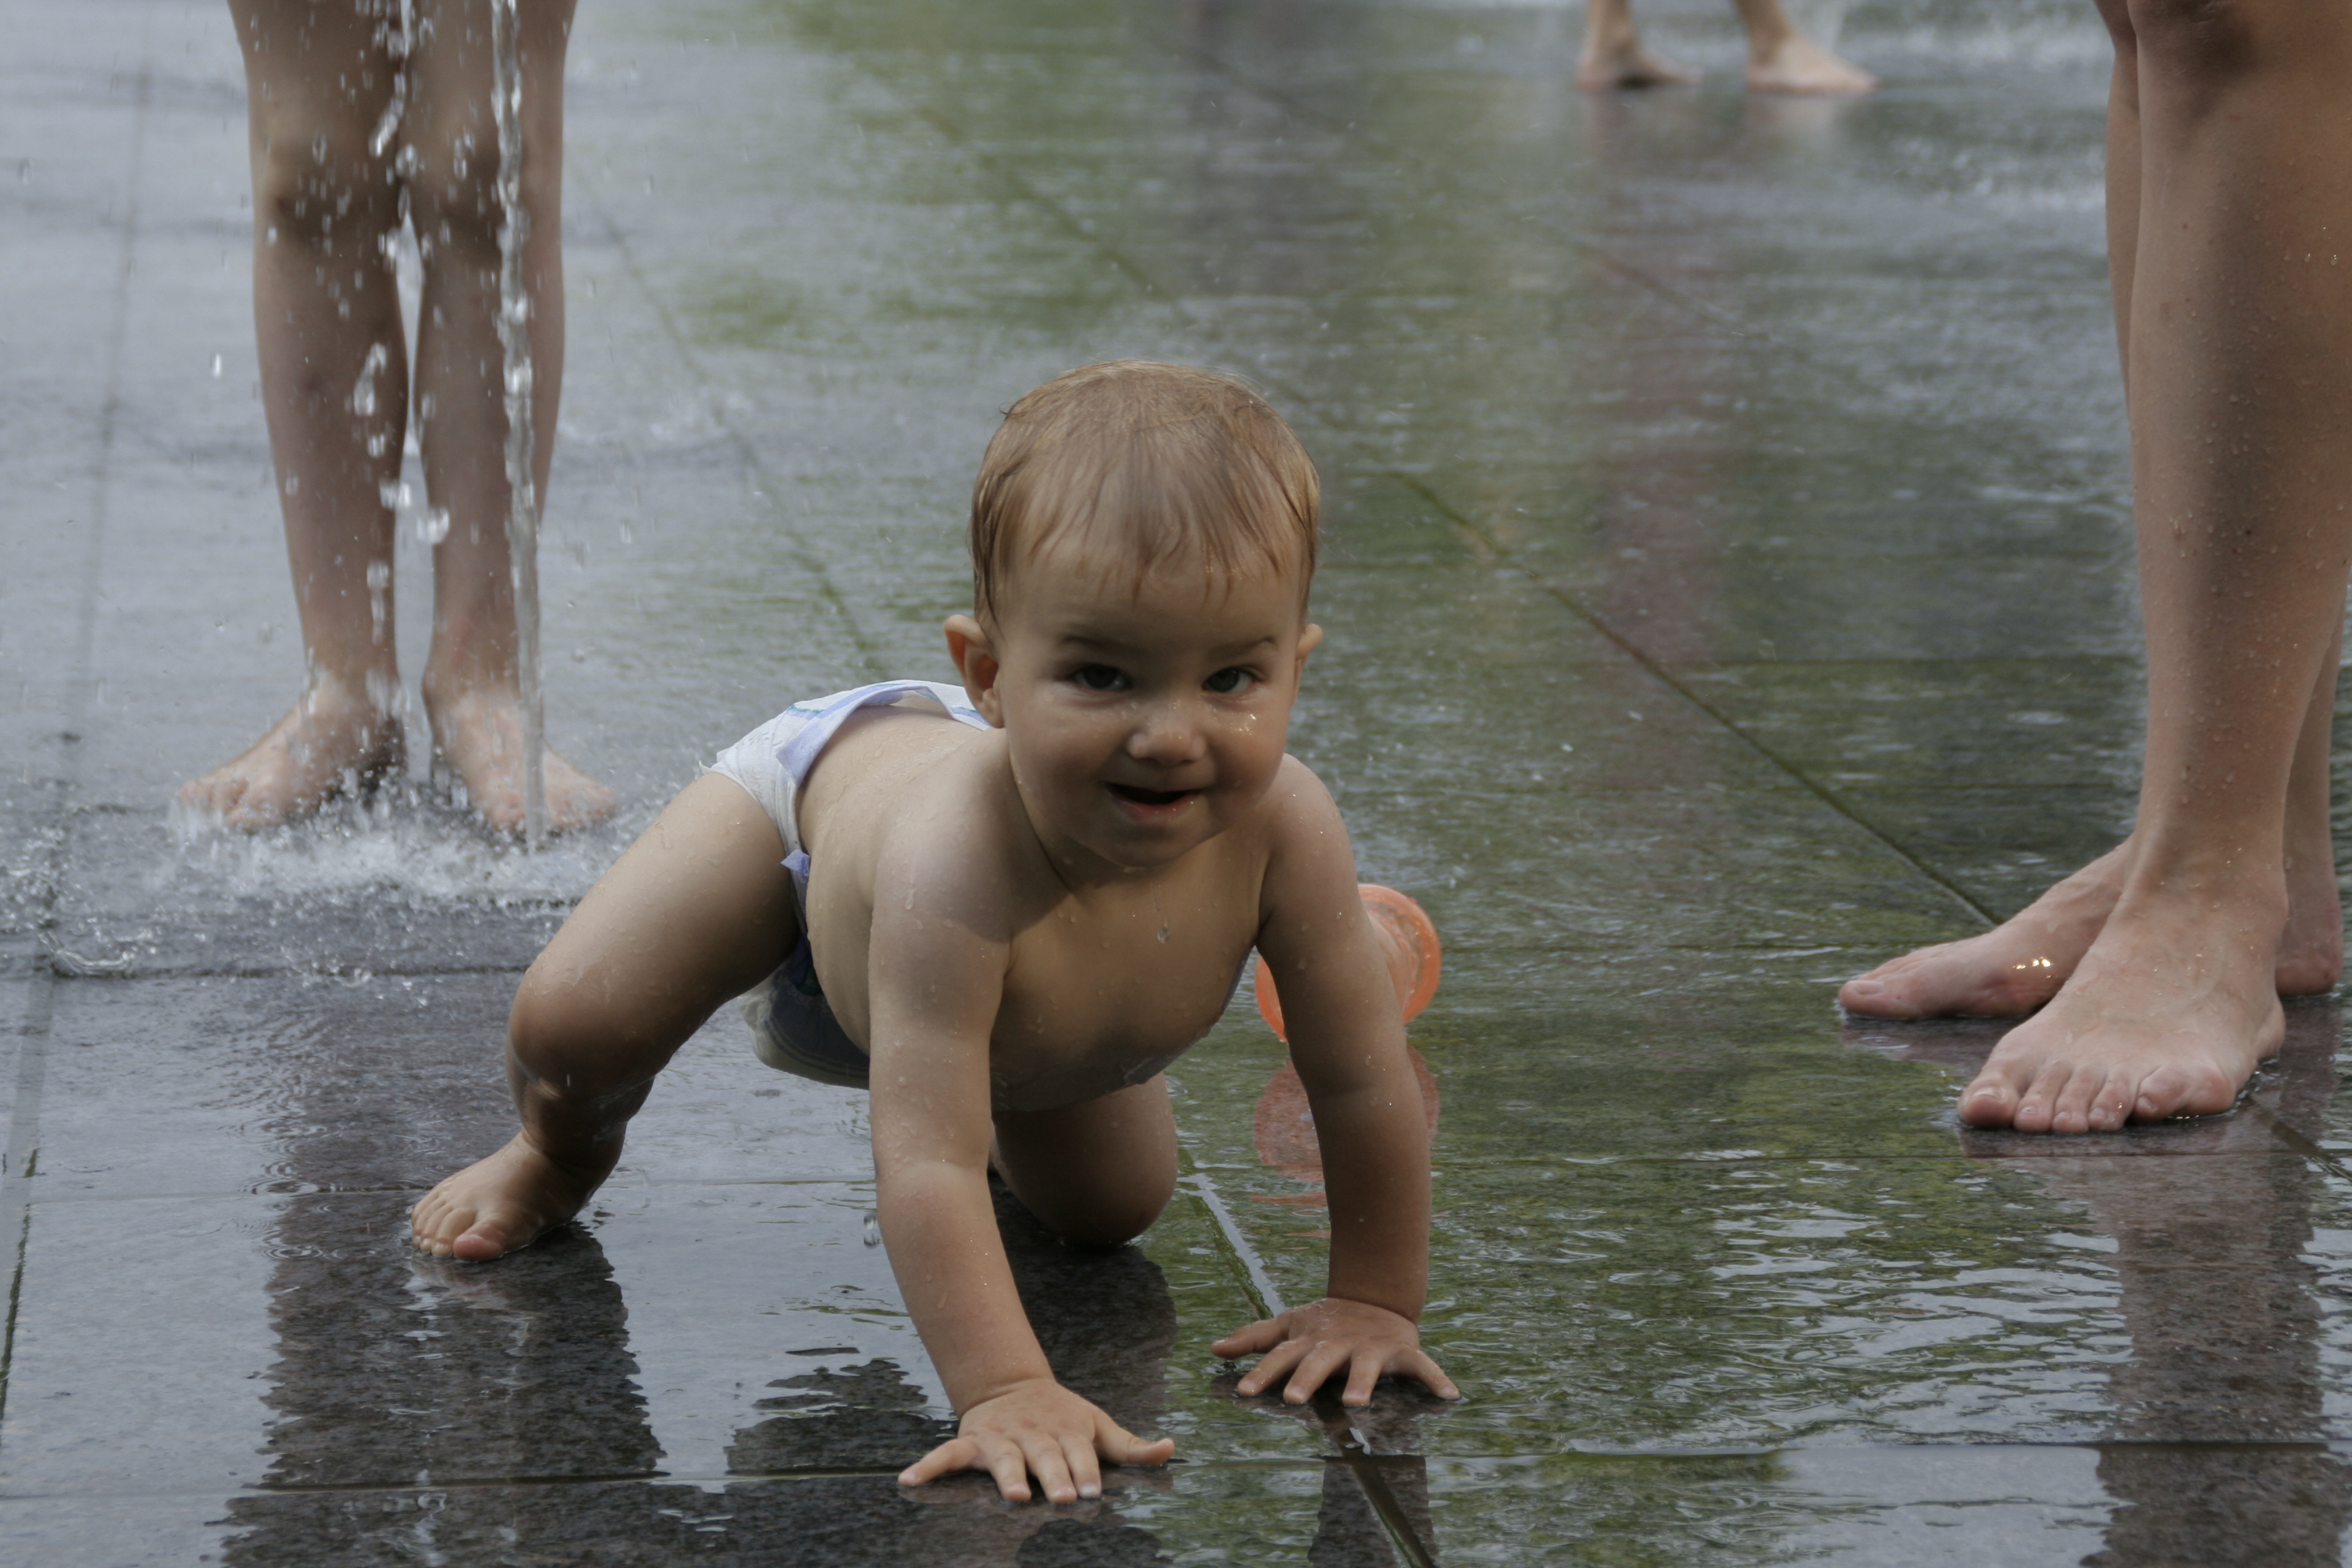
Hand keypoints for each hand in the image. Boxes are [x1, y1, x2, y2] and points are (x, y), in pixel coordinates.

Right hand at [897, 1378, 1174, 1502]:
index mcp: (1067, 1431)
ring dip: (1007, 1475)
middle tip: (1061, 1496)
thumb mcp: (1099, 1425)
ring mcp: (1002, 1438)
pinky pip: (946, 1455)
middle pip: (1045, 1457)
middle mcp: (1035, 1435)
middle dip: (1053, 1475)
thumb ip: (1132, 1445)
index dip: (1085, 1470)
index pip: (1079, 1454)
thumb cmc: (1064, 1416)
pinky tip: (909, 1482)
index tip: (1091, 1489)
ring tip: (1012, 1495)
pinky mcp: (972, 1442)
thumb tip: (1171, 1448)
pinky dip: (927, 1467)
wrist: (1013, 1385)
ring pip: (1004, 1458)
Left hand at [1213, 1297, 1460, 1405]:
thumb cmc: (1325, 1323)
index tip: (1245, 1392)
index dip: (1263, 1373)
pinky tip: (1449, 1395)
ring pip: (1365, 1365)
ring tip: (1357, 1402)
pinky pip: (1422, 1366)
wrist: (1375, 1297)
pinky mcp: (1402, 1351)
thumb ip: (1254, 1339)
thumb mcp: (1289, 1326)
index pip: (1281, 1357)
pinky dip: (1436, 1378)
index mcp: (1309, 1341)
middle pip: (1319, 1362)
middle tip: (1295, 1398)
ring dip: (1362, 1382)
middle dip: (1307, 1378)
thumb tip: (1212, 1349)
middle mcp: (1337, 1344)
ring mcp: (1370, 1347)